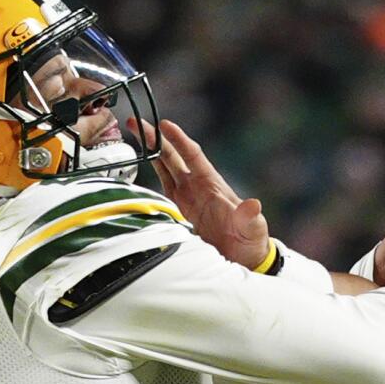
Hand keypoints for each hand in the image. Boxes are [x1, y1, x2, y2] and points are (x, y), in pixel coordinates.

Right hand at [128, 116, 270, 269]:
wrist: (243, 261)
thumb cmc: (250, 242)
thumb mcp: (252, 229)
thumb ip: (250, 218)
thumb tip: (253, 205)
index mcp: (211, 185)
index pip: (192, 155)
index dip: (178, 140)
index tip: (164, 125)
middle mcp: (196, 188)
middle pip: (172, 157)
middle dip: (154, 139)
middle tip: (135, 122)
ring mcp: (185, 200)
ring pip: (163, 169)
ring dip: (148, 153)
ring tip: (131, 134)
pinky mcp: (176, 214)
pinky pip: (158, 192)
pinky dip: (146, 180)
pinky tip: (134, 171)